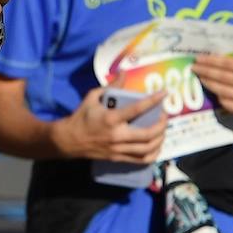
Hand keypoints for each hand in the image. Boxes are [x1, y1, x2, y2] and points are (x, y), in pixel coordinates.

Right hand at [52, 86, 167, 162]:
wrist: (69, 140)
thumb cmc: (81, 117)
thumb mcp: (92, 97)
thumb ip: (110, 86)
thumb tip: (123, 72)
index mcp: (111, 118)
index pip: (137, 109)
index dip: (153, 101)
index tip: (164, 94)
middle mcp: (117, 135)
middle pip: (148, 134)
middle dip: (161, 125)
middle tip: (163, 115)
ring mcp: (118, 149)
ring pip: (148, 149)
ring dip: (160, 139)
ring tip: (161, 130)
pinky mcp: (118, 158)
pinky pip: (142, 160)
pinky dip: (153, 154)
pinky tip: (156, 145)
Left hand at [192, 53, 232, 118]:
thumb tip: (219, 57)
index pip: (229, 65)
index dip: (211, 61)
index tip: (199, 58)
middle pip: (224, 78)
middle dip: (206, 72)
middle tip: (193, 67)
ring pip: (225, 92)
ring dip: (210, 85)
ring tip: (200, 78)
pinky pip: (232, 106)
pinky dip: (221, 99)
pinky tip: (214, 92)